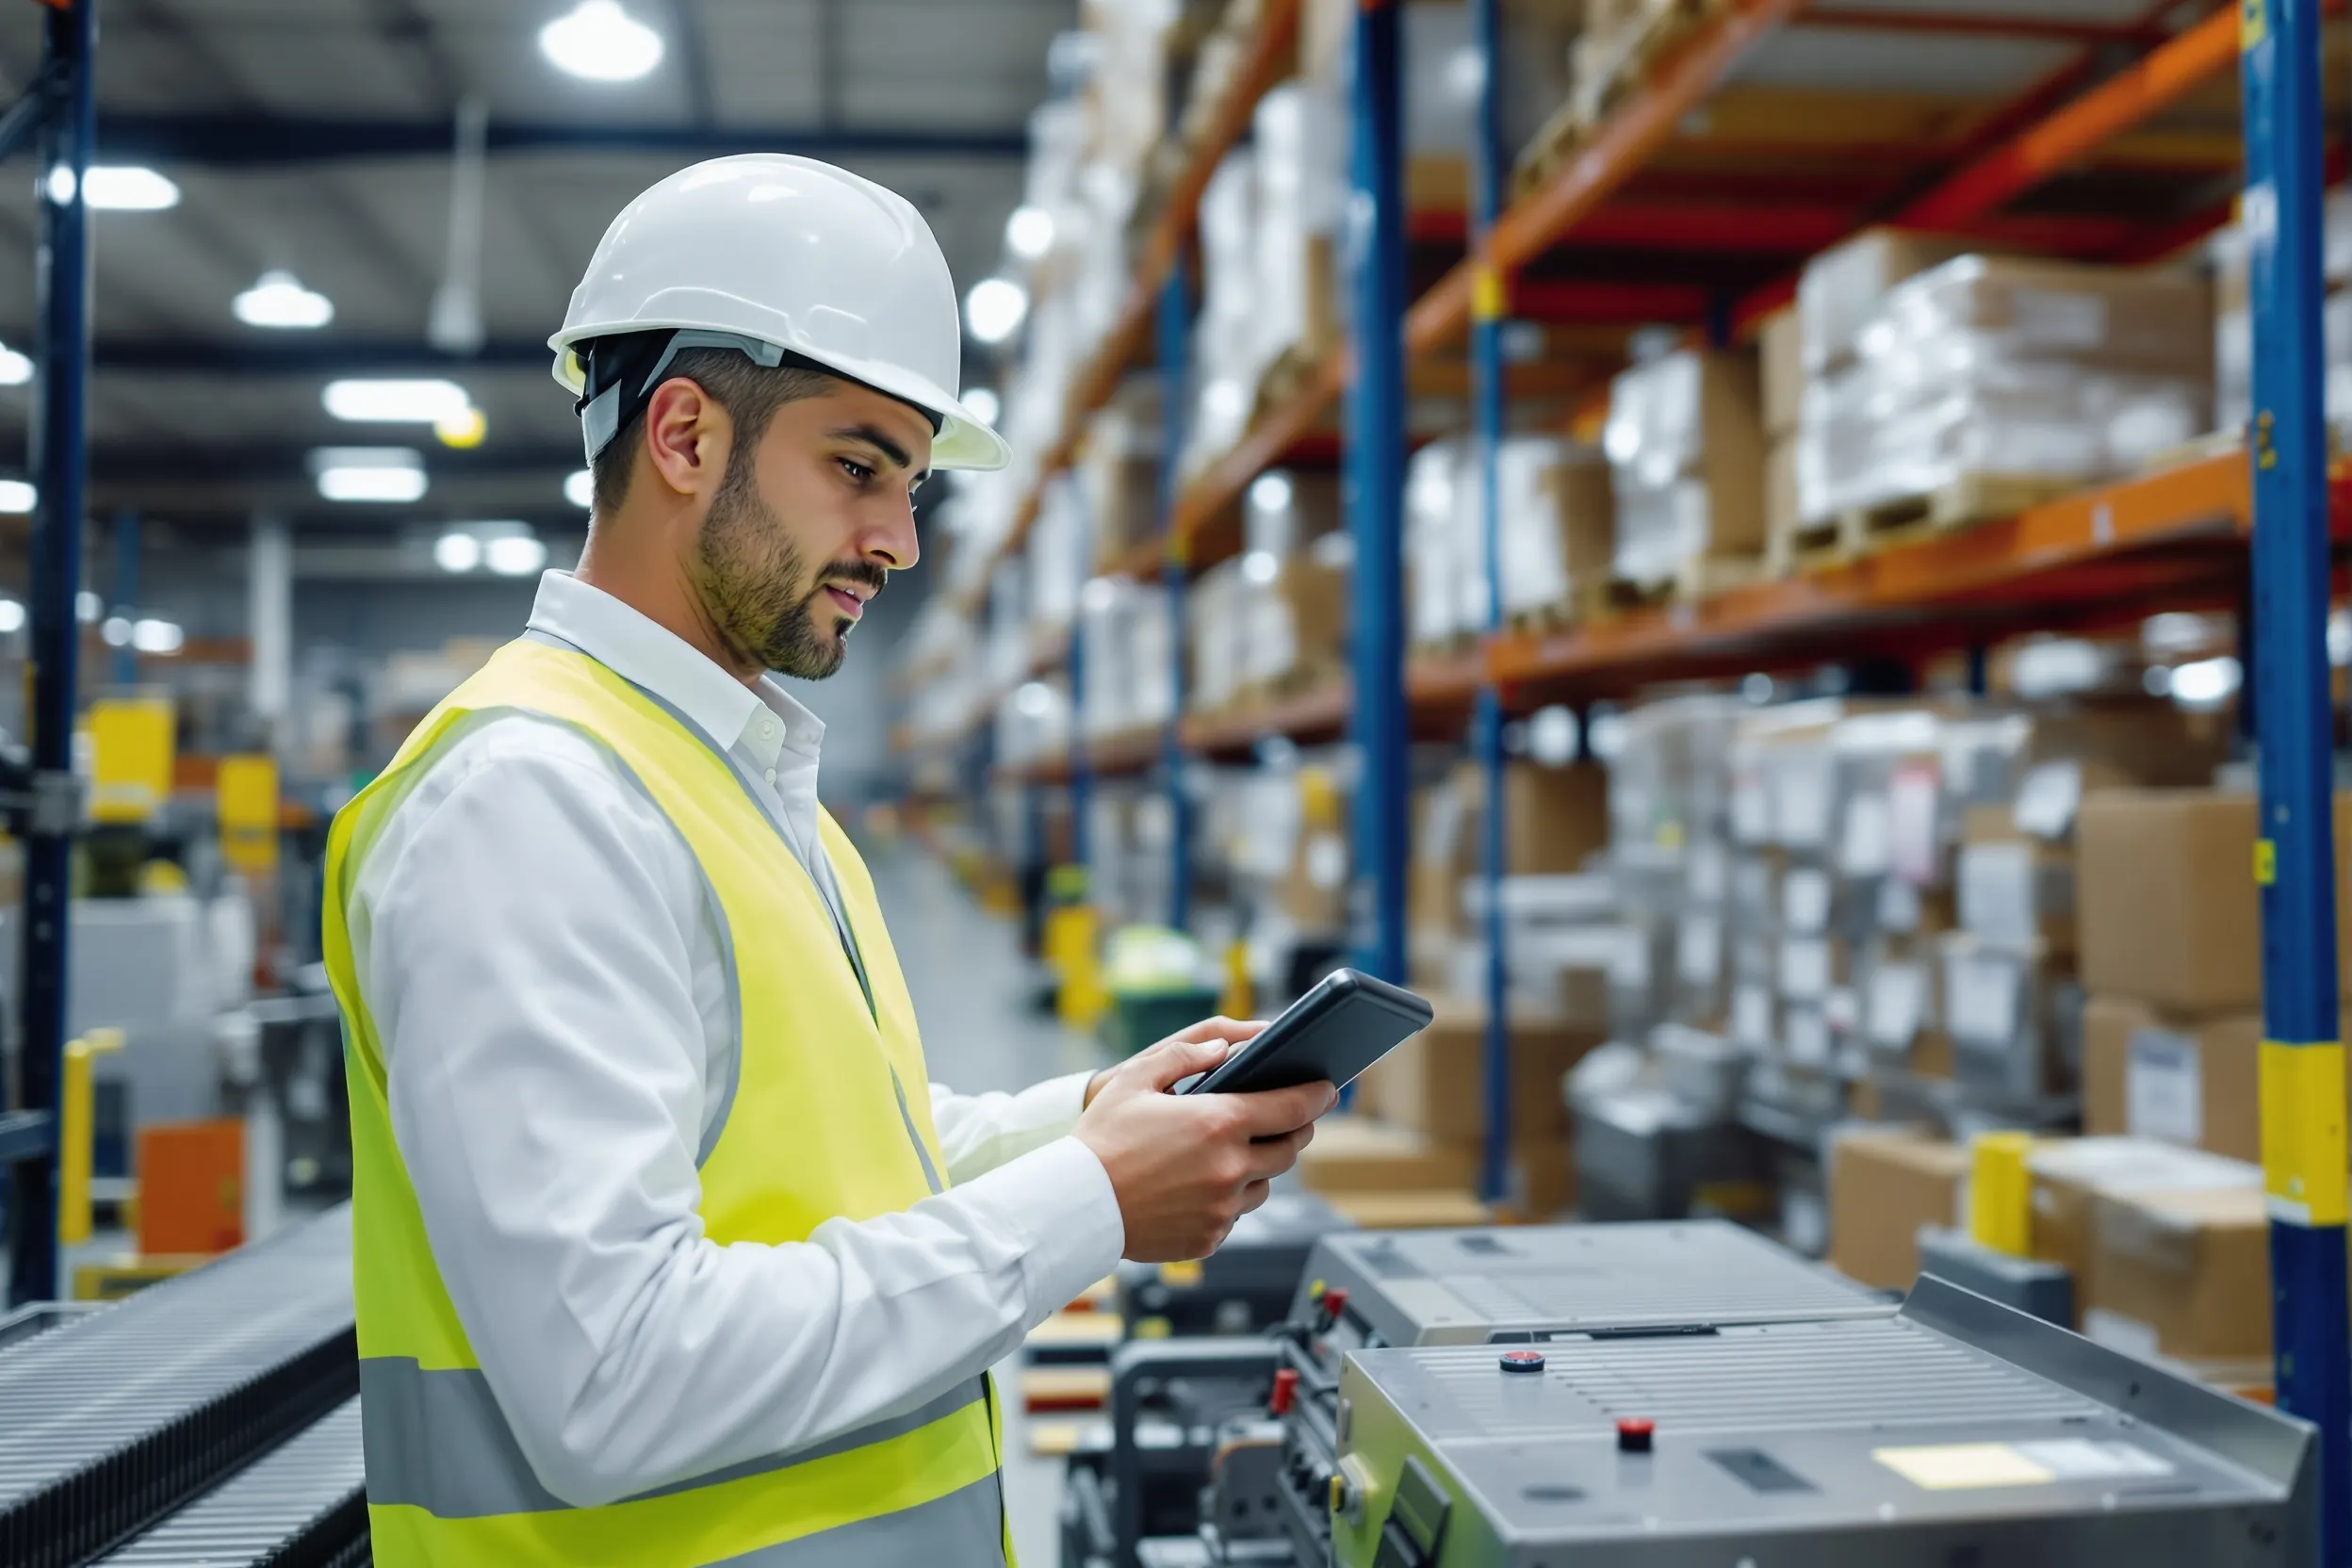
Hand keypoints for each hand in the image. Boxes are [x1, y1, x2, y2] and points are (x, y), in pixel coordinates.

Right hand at [1074, 1023, 1336, 1262]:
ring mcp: (1222, 1208)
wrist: (1073, 1206)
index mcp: (1219, 1123)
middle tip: (1288, 1118)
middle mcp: (1230, 1169)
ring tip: (1234, 1152)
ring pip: (1264, 1184)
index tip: (1328, 1089)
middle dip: (1294, 1129)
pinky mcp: (1209, 1238)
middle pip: (1289, 1149)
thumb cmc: (1101, 1139)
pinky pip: (1234, 1215)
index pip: (1292, 1107)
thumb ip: (1185, 1054)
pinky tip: (1202, 1185)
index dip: (1317, 1095)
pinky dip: (1228, 1199)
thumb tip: (1225, 1048)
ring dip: (1259, 1167)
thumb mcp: (1136, 1078)